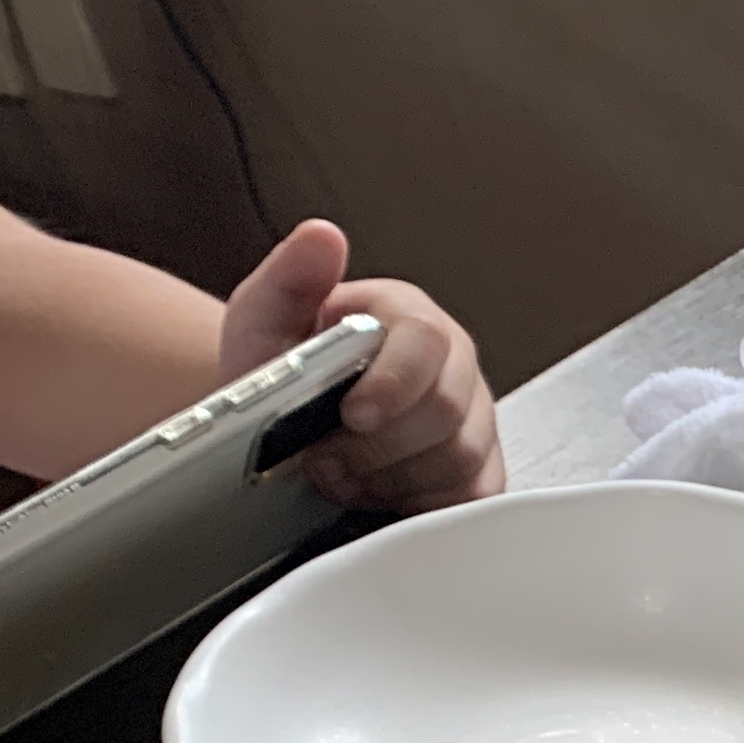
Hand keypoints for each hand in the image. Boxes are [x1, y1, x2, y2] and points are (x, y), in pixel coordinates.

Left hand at [220, 218, 504, 512]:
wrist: (285, 428)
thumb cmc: (282, 372)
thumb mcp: (264, 317)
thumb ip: (289, 277)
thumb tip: (322, 236)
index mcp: (409, 317)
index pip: (428, 342)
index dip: (395, 383)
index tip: (352, 415)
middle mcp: (454, 367)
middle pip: (449, 410)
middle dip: (380, 446)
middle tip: (326, 459)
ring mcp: (472, 423)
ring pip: (460, 461)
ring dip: (391, 480)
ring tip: (342, 479)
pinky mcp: (479, 474)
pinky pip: (469, 500)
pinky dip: (418, 507)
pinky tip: (378, 499)